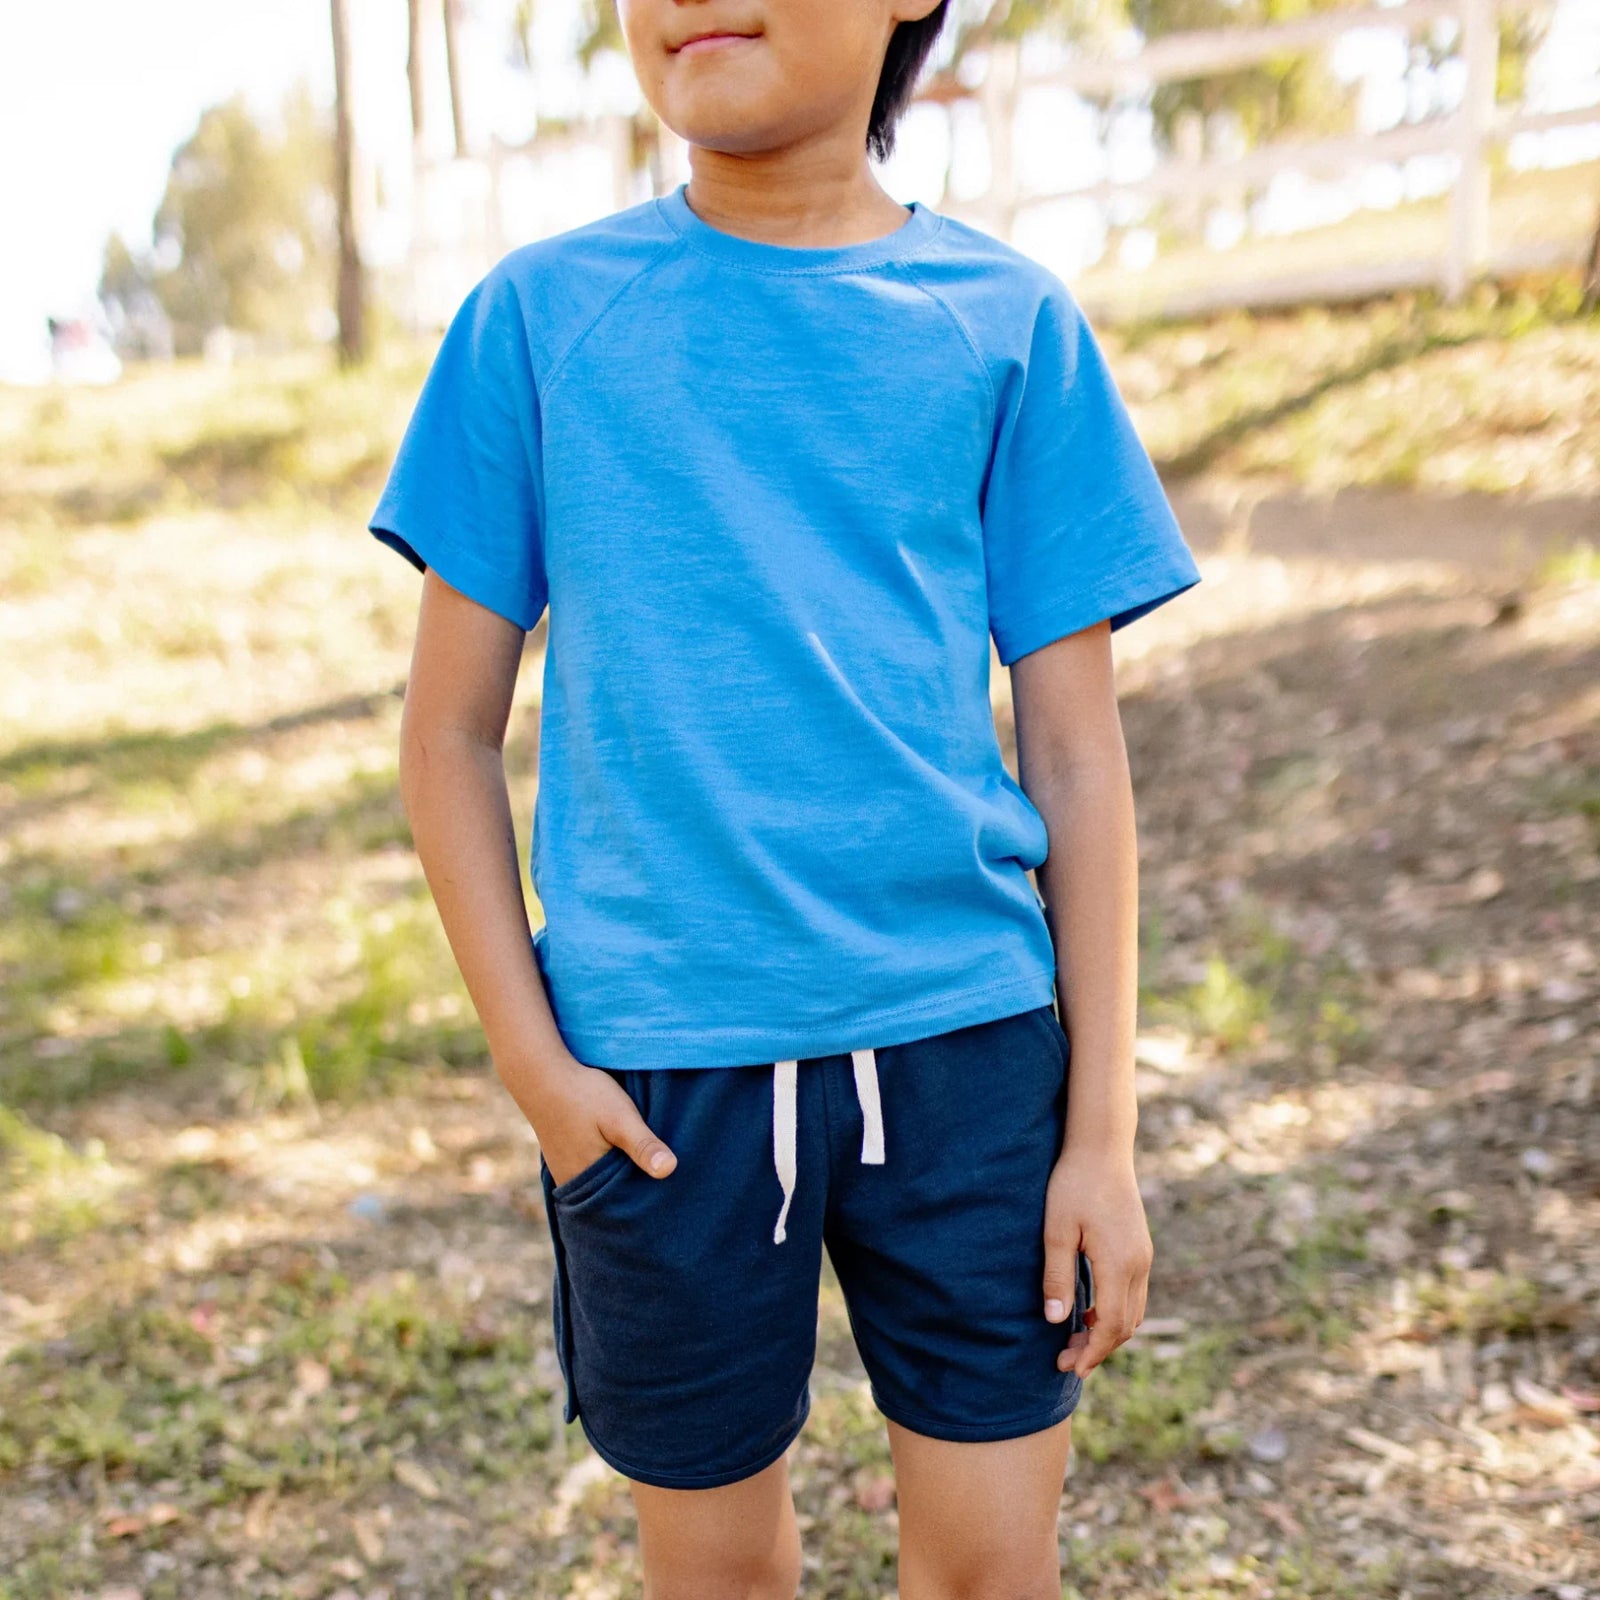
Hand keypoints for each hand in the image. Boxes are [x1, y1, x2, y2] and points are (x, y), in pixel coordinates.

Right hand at [526, 1057, 677, 1188]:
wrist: (542, 1074)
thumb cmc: (583, 1095)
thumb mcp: (620, 1117)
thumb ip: (643, 1145)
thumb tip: (670, 1171)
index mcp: (589, 1182)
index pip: (625, 1203)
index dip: (647, 1194)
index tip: (667, 1186)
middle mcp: (573, 1183)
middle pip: (612, 1195)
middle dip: (634, 1187)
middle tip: (658, 1173)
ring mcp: (565, 1170)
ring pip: (601, 1182)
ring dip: (619, 1174)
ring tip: (640, 1163)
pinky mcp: (563, 1157)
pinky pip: (589, 1170)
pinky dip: (604, 1164)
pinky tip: (617, 1151)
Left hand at [1042, 1145, 1151, 1378]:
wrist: (1101, 1147)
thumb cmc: (1074, 1184)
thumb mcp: (1056, 1229)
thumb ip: (1057, 1276)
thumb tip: (1056, 1321)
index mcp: (1119, 1264)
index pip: (1110, 1325)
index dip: (1091, 1352)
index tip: (1068, 1368)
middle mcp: (1139, 1265)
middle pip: (1125, 1325)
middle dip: (1097, 1349)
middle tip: (1064, 1361)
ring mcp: (1143, 1255)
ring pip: (1133, 1312)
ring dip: (1107, 1332)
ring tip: (1075, 1341)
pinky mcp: (1140, 1247)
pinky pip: (1133, 1294)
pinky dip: (1114, 1312)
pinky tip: (1089, 1311)